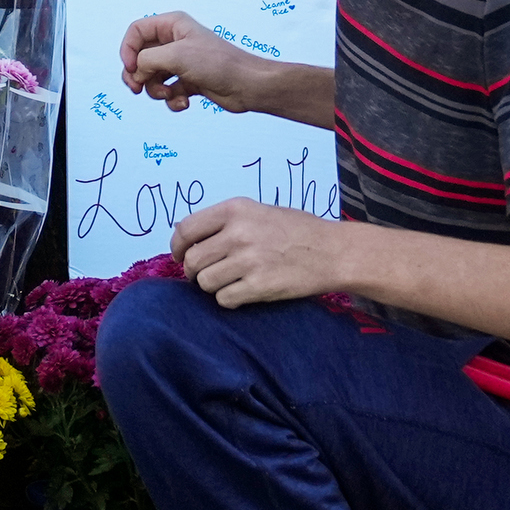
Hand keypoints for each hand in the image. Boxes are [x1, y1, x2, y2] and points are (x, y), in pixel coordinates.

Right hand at [121, 11, 255, 112]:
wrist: (246, 86)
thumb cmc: (218, 63)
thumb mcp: (176, 56)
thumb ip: (147, 61)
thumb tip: (135, 72)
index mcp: (172, 25)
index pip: (136, 32)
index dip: (128, 50)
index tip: (130, 69)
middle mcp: (174, 42)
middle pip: (140, 57)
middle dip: (138, 75)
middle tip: (137, 88)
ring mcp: (181, 63)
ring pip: (151, 78)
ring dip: (156, 90)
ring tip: (169, 93)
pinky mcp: (188, 81)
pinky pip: (167, 91)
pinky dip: (171, 99)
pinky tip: (184, 102)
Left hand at [171, 199, 349, 310]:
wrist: (332, 251)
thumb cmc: (297, 230)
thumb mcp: (259, 211)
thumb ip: (226, 222)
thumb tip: (190, 238)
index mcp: (235, 209)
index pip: (186, 229)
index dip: (177, 246)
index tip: (180, 255)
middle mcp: (238, 233)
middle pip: (192, 260)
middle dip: (194, 271)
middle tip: (206, 274)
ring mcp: (248, 260)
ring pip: (204, 282)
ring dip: (212, 286)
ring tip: (230, 281)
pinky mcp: (258, 286)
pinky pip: (224, 299)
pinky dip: (229, 299)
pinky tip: (243, 292)